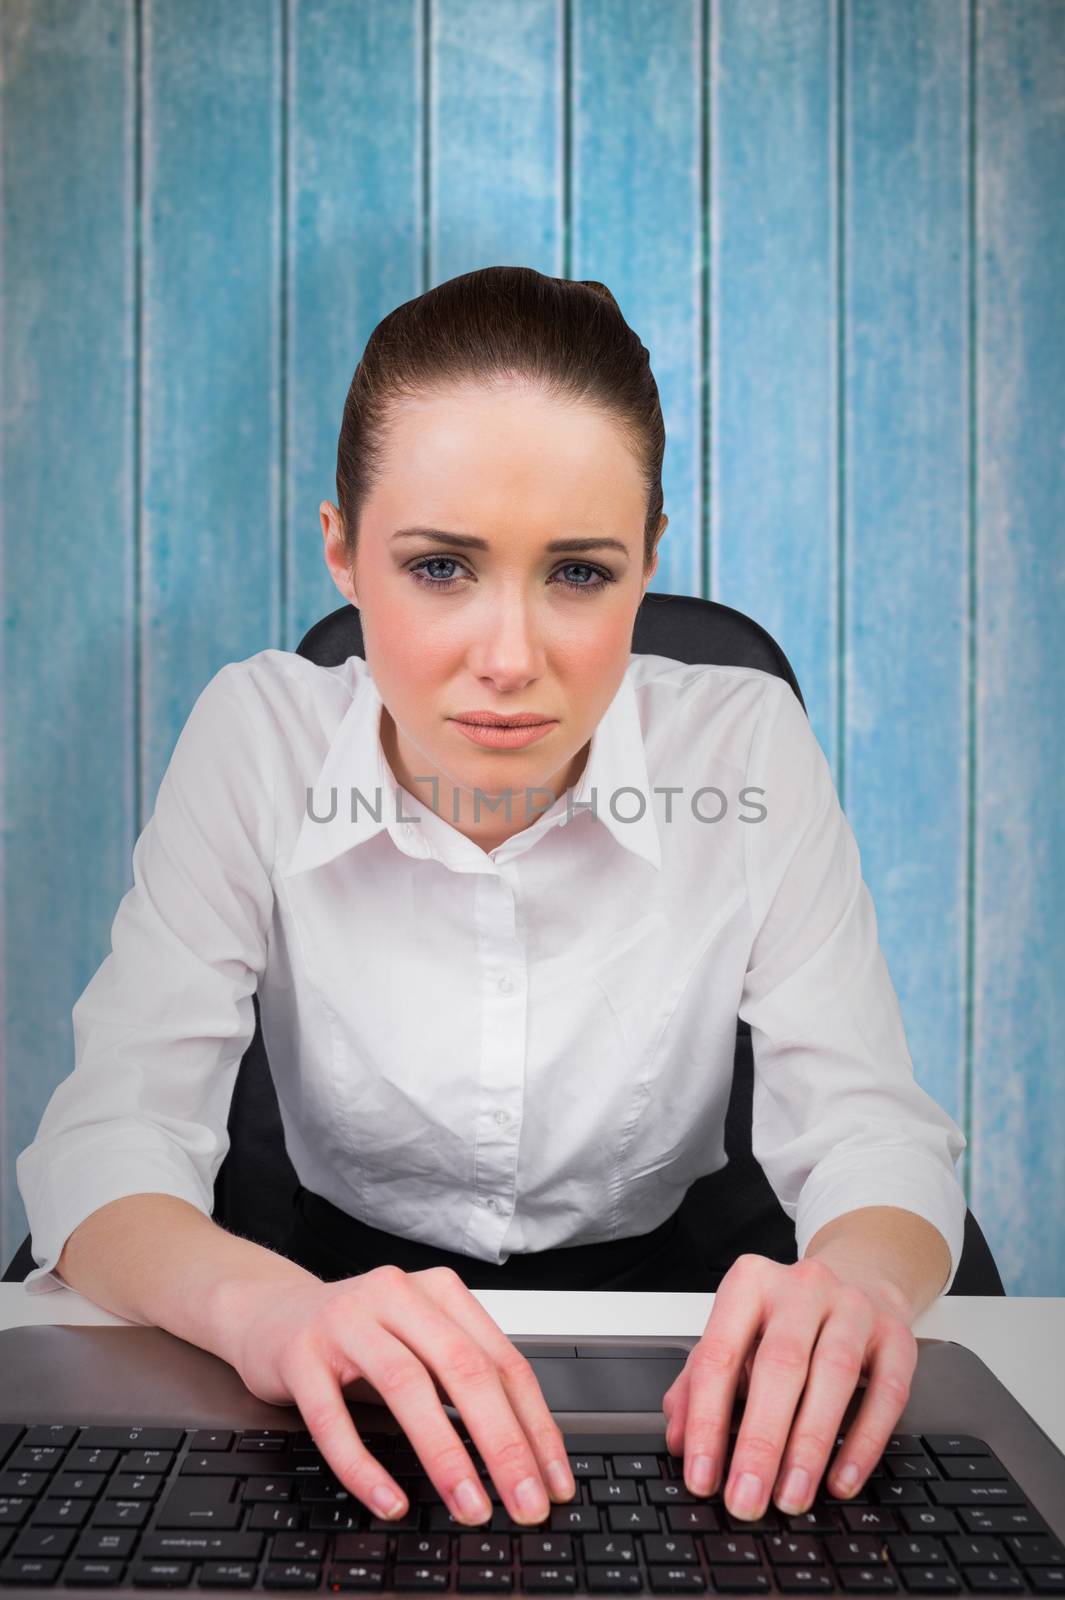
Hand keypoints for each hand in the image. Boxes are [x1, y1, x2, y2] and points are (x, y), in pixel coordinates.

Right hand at [228, 1263, 576, 1527]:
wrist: (268, 1312)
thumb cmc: (357, 1336)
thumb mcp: (417, 1343)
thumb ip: (462, 1382)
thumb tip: (524, 1456)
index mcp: (438, 1291)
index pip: (502, 1359)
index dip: (534, 1424)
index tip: (553, 1481)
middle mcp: (396, 1295)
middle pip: (463, 1369)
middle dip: (502, 1443)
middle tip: (524, 1503)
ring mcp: (345, 1320)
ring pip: (406, 1386)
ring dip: (445, 1455)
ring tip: (471, 1507)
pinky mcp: (299, 1352)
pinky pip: (334, 1418)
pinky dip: (365, 1466)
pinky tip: (390, 1502)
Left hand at [660, 1253, 917, 1520]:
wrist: (857, 1280)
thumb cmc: (784, 1321)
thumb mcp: (735, 1338)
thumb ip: (698, 1384)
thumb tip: (679, 1441)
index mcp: (750, 1283)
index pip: (719, 1354)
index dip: (707, 1420)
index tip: (701, 1476)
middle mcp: (801, 1287)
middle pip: (779, 1365)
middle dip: (760, 1441)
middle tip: (746, 1498)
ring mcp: (854, 1306)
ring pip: (834, 1375)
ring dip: (810, 1446)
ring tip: (791, 1497)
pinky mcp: (896, 1335)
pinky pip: (886, 1392)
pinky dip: (863, 1443)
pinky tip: (841, 1480)